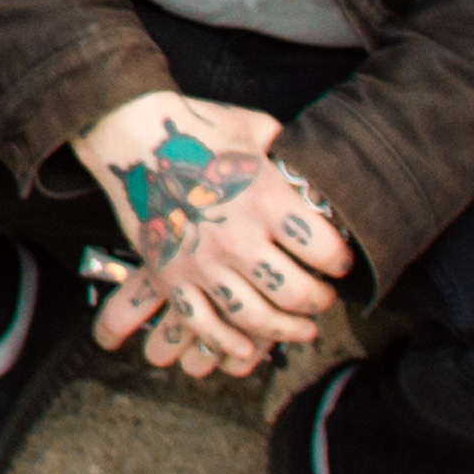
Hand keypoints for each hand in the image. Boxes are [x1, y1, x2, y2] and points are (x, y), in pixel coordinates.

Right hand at [71, 95, 350, 377]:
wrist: (131, 131)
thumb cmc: (199, 125)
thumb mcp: (257, 129)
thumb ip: (289, 154)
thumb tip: (315, 166)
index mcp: (267, 200)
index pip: (325, 250)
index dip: (342, 262)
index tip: (342, 264)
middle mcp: (238, 237)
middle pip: (296, 293)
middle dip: (319, 302)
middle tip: (324, 299)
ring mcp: (201, 261)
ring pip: (255, 318)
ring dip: (284, 331)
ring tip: (301, 329)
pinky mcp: (170, 276)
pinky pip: (203, 324)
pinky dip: (228, 343)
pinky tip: (247, 348)